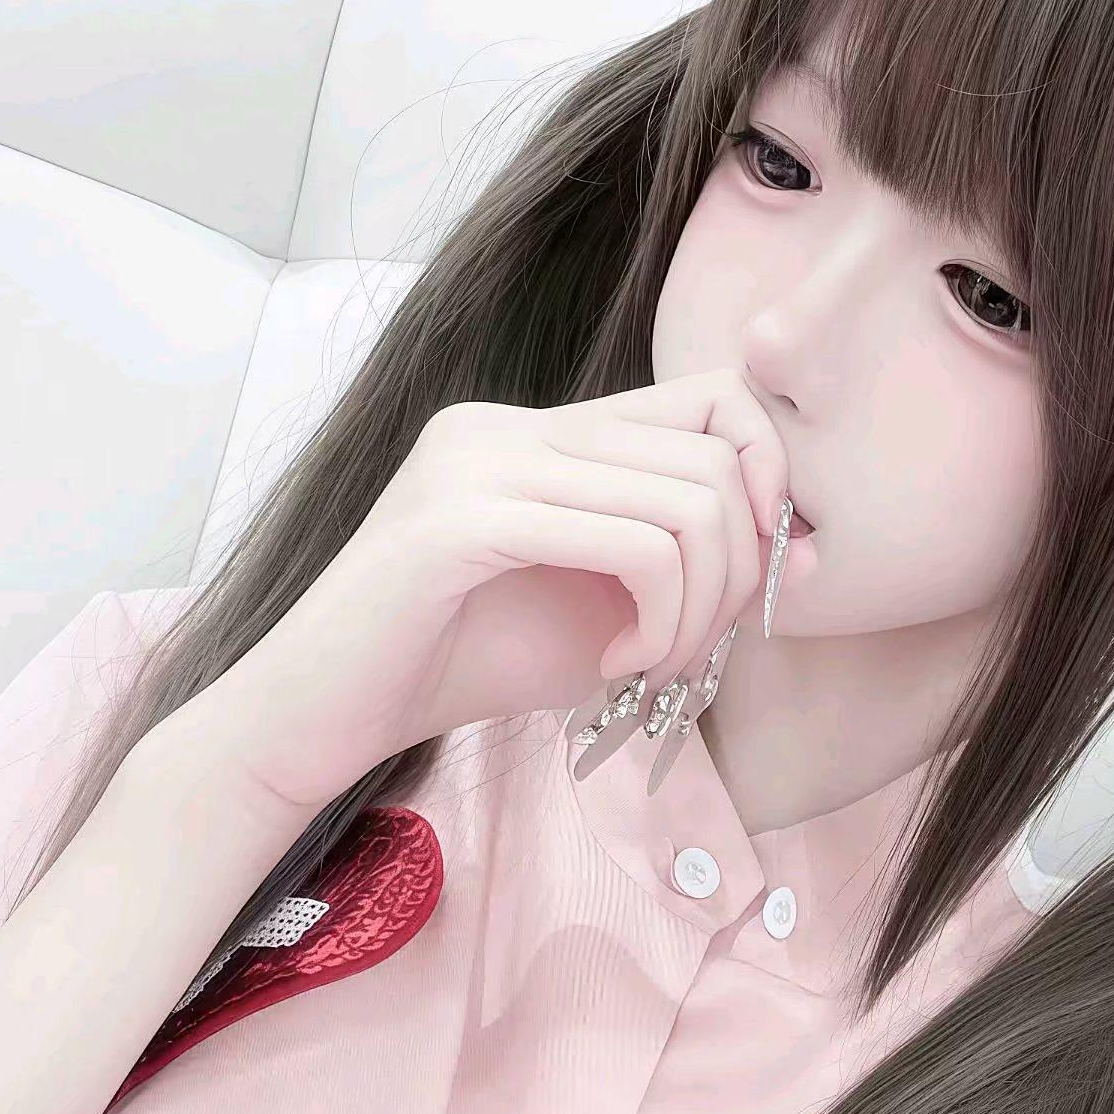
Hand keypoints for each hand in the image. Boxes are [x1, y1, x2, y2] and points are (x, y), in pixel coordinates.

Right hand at [149, 367, 792, 815]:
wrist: (322, 716)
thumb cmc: (461, 665)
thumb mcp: (597, 612)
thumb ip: (682, 572)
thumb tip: (791, 556)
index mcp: (540, 430)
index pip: (710, 396)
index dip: (767, 481)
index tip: (753, 578)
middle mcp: (509, 423)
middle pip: (711, 456)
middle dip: (738, 572)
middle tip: (691, 650)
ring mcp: (479, 460)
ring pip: (684, 504)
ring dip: (699, 611)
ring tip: (652, 665)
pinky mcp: (460, 520)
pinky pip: (631, 546)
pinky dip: (658, 620)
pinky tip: (617, 666)